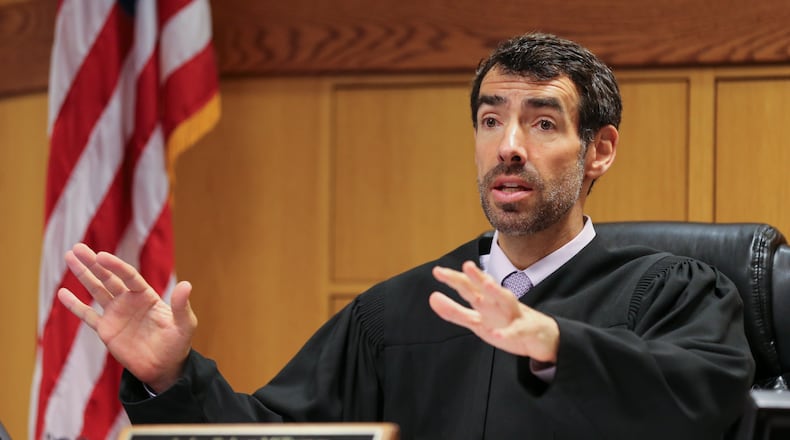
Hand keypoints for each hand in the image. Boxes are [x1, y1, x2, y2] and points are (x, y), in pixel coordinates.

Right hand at [57, 243, 197, 391]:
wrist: (164, 368)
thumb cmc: (177, 344)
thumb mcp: (184, 324)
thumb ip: (181, 306)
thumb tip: (186, 284)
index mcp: (146, 296)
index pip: (128, 276)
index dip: (115, 266)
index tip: (101, 256)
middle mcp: (129, 301)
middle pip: (108, 278)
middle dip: (93, 263)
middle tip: (77, 248)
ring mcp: (116, 314)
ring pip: (96, 290)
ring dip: (83, 275)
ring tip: (69, 257)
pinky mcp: (106, 330)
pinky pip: (88, 315)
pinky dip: (75, 305)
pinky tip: (62, 293)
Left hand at [429, 261, 558, 362]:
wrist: (541, 337)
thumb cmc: (505, 323)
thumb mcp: (477, 320)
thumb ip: (454, 311)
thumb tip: (431, 297)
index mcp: (487, 300)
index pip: (470, 286)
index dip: (455, 279)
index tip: (438, 271)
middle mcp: (499, 303)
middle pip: (486, 289)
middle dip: (476, 277)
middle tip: (466, 265)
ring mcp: (513, 315)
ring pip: (506, 301)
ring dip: (497, 292)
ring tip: (487, 284)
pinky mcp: (524, 332)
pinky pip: (516, 332)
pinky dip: (507, 333)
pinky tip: (497, 336)